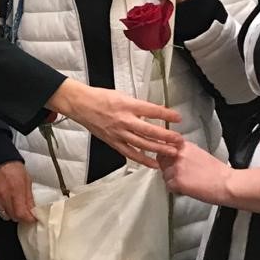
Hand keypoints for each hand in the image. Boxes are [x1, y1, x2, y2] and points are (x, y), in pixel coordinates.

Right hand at [0, 161, 36, 222]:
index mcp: (16, 191)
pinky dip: (2, 208)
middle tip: (25, 213)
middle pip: (13, 217)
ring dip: (11, 213)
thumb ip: (29, 197)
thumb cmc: (12, 166)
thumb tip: (32, 210)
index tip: (32, 218)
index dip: (28, 219)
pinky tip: (5, 201)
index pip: (22, 215)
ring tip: (14, 206)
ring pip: (4, 215)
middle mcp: (4, 196)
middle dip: (21, 217)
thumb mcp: (27, 180)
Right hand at [48, 80, 181, 168]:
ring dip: (158, 149)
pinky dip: (142, 160)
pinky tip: (154, 164)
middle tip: (179, 140)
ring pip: (142, 144)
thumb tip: (155, 112)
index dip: (166, 115)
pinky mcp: (113, 142)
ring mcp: (118, 133)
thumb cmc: (101, 97)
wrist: (81, 104)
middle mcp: (124, 120)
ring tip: (172, 153)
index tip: (178, 118)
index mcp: (127, 105)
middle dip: (166, 136)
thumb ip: (138, 105)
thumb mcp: (122, 95)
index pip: (152, 111)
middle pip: (149, 131)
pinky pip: (130, 153)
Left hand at [159, 140, 231, 203]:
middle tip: (178, 175)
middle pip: (161, 161)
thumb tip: (176, 156)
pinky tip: (186, 190)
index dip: (167, 156)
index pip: (166, 147)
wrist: (227, 184)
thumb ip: (186, 153)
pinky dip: (176, 190)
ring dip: (172, 180)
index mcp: (185, 146)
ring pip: (164, 175)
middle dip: (167, 168)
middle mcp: (179, 155)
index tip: (170, 161)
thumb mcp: (200, 154)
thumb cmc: (218, 172)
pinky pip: (169, 186)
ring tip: (186, 183)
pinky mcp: (177, 181)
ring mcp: (177, 168)